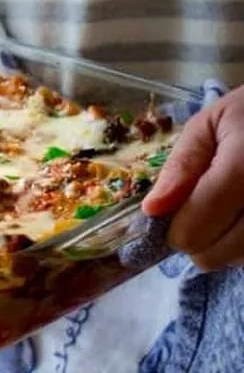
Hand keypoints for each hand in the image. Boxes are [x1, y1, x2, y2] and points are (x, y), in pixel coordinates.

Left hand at [143, 85, 243, 270]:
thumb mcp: (209, 125)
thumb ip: (182, 166)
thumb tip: (152, 209)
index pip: (197, 227)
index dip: (174, 230)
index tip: (169, 215)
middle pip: (218, 254)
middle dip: (197, 241)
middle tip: (197, 213)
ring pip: (240, 260)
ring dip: (223, 247)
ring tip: (223, 212)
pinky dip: (243, 246)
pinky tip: (241, 220)